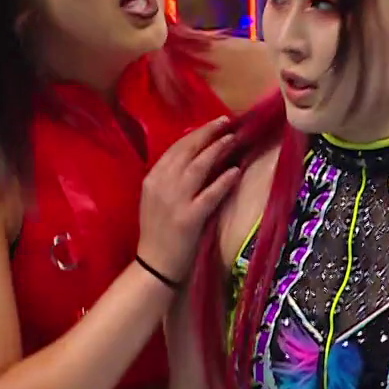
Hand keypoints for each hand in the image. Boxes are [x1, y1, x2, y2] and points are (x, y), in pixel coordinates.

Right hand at [138, 117, 240, 281]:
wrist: (153, 266)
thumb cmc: (157, 232)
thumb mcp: (156, 199)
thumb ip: (170, 179)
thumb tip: (195, 156)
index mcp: (152, 179)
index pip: (176, 148)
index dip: (197, 133)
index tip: (214, 124)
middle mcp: (161, 185)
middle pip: (187, 151)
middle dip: (208, 134)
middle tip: (227, 123)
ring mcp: (175, 202)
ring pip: (198, 167)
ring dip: (217, 150)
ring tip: (233, 140)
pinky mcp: (189, 219)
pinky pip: (209, 195)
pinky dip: (223, 181)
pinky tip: (235, 171)